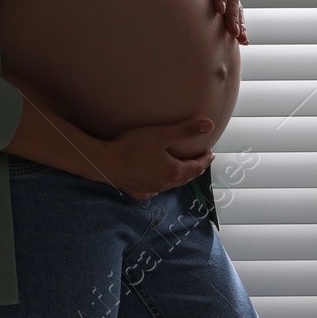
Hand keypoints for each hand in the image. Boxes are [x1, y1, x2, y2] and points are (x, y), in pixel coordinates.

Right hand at [96, 117, 215, 201]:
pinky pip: (154, 190)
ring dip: (178, 178)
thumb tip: (209, 125)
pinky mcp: (137, 192)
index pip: (196, 167)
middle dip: (194, 169)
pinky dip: (160, 184)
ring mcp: (150, 190)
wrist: (105, 162)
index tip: (211, 154)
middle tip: (200, 162)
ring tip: (180, 170)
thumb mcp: (162, 134)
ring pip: (170, 185)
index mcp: (173, 172)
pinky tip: (156, 181)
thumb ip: (186, 130)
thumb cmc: (134, 146)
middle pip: (184, 178)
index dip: (204, 160)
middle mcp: (164, 184)